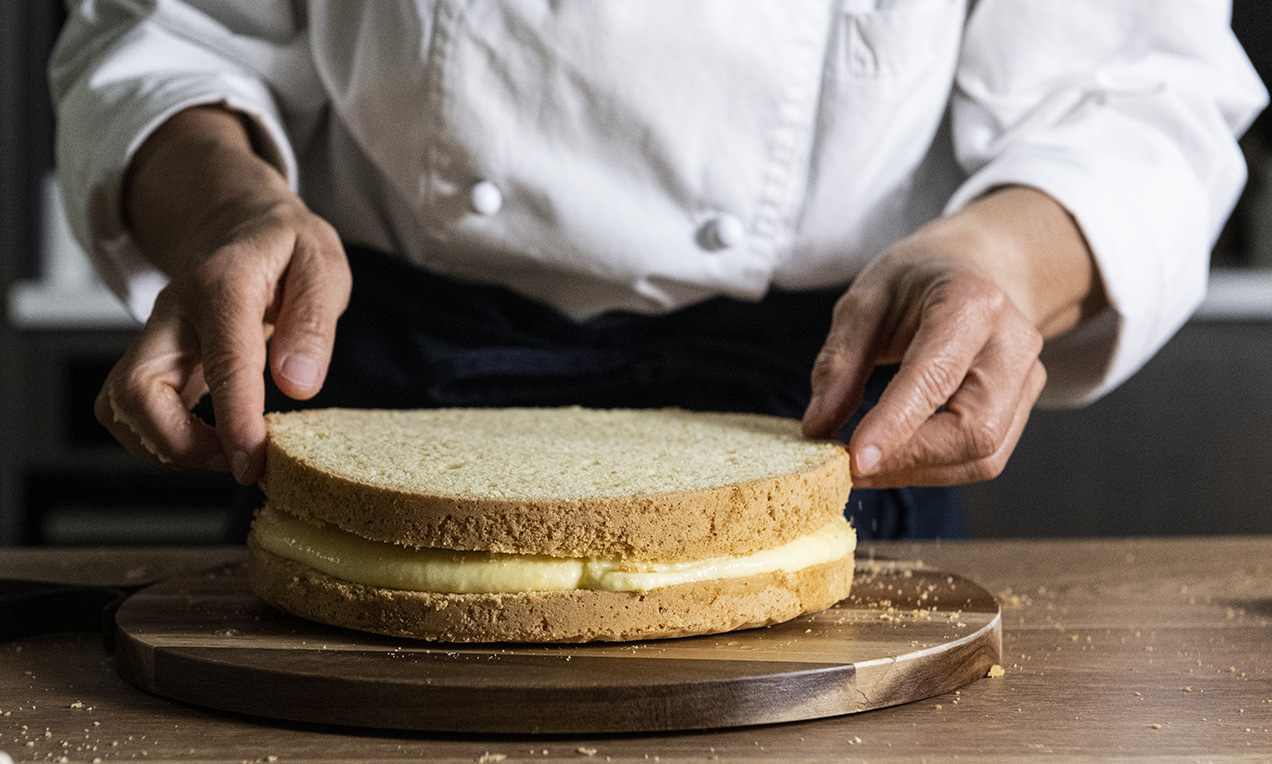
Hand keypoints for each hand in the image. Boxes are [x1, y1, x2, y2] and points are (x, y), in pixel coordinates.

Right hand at [94, 106, 350, 484]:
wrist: (237, 222)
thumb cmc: (284, 245)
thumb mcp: (321, 263)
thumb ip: (312, 322)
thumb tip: (298, 385)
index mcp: (223, 285)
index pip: (222, 362)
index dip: (234, 420)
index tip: (252, 462)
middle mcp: (173, 314)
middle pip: (134, 392)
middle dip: (179, 445)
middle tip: (239, 459)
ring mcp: (155, 339)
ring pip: (121, 408)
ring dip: (167, 448)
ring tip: (227, 452)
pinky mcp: (151, 361)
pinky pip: (132, 411)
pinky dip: (163, 441)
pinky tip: (211, 441)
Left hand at [802, 187, 1105, 486]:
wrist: (978, 268)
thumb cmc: (917, 281)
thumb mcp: (864, 301)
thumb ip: (839, 363)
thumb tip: (817, 428)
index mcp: (972, 304)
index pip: (935, 377)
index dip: (895, 425)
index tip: (854, 460)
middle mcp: (1012, 344)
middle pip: (974, 430)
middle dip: (907, 459)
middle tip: (848, 467)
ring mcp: (1026, 378)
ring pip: (983, 455)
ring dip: (918, 471)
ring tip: (867, 466)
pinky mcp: (1023, 406)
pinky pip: (984, 457)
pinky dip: (935, 468)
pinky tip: (898, 458)